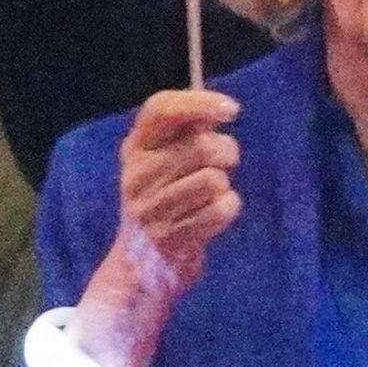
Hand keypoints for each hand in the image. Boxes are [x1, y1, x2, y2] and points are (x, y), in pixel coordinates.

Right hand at [111, 89, 243, 297]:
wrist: (142, 262)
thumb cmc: (165, 198)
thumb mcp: (165, 159)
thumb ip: (187, 131)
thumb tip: (221, 109)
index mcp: (135, 147)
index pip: (160, 109)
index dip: (199, 103)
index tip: (232, 110)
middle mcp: (136, 175)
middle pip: (202, 146)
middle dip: (226, 153)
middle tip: (223, 163)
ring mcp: (150, 209)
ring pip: (214, 179)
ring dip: (223, 185)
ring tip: (209, 194)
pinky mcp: (170, 238)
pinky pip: (221, 210)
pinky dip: (228, 208)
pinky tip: (211, 215)